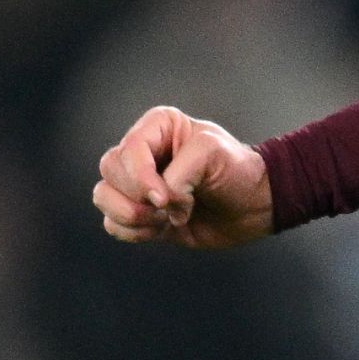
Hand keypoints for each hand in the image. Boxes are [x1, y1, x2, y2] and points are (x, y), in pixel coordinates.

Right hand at [92, 105, 273, 247]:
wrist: (254, 207)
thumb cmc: (237, 171)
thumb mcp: (212, 154)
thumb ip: (178, 174)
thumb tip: (158, 203)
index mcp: (157, 127)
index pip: (128, 149)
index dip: (141, 177)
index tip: (165, 198)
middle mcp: (143, 153)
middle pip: (110, 171)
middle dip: (137, 196)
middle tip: (169, 206)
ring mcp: (138, 185)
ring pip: (103, 197)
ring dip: (131, 215)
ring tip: (165, 219)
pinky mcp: (141, 214)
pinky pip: (113, 224)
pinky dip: (133, 232)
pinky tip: (161, 229)